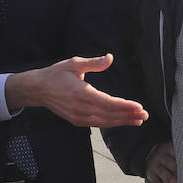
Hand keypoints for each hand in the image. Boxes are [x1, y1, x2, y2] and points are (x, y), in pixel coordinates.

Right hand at [4, 54, 147, 127]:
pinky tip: (121, 121)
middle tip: (144, 115)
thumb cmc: (57, 74)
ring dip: (122, 122)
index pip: (108, 103)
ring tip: (138, 120)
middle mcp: (81, 108)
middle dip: (128, 116)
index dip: (125, 106)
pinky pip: (97, 124)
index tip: (139, 107)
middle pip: (109, 115)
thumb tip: (110, 58)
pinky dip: (110, 123)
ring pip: (104, 122)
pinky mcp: (76, 121)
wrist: (38, 89)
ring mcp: (78, 117)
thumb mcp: (74, 63)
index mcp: (82, 93)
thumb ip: (94, 63)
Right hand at [146, 142, 177, 182]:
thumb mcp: (171, 151)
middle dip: (173, 166)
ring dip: (167, 177)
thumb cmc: (167, 155)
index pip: (173, 151)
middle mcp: (161, 157)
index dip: (179, 156)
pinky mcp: (151, 175)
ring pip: (161, 171)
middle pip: (167, 161)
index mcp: (168, 150)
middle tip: (180, 172)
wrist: (148, 156)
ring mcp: (155, 166)